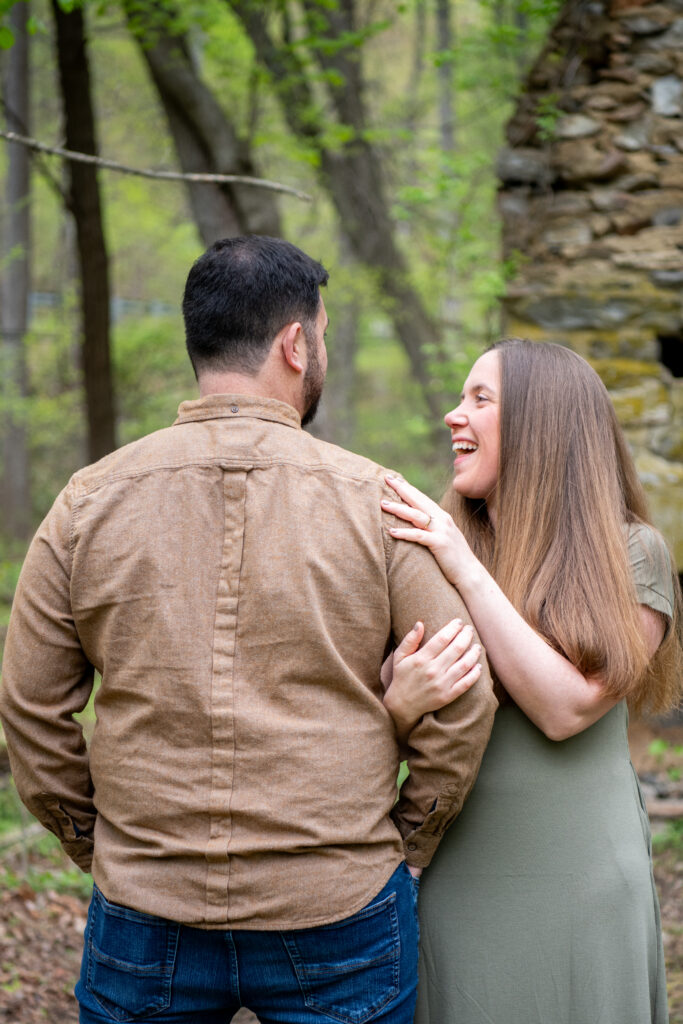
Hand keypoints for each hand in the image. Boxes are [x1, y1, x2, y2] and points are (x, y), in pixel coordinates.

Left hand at [381, 475, 477, 587]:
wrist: (470, 573)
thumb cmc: (453, 557)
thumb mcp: (443, 537)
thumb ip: (432, 528)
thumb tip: (415, 523)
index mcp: (442, 516)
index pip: (422, 498)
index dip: (408, 488)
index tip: (393, 478)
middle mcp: (443, 520)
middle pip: (418, 500)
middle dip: (402, 489)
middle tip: (387, 479)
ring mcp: (442, 531)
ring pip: (416, 515)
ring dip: (399, 509)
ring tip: (383, 504)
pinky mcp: (440, 544)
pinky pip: (419, 536)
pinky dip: (405, 533)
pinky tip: (392, 531)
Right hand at [383, 618, 482, 741]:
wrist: (402, 705)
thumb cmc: (402, 677)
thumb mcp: (399, 656)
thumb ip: (410, 640)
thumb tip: (419, 623)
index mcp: (421, 658)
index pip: (442, 638)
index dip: (453, 628)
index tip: (459, 622)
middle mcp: (432, 670)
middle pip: (456, 649)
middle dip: (465, 636)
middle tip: (470, 629)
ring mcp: (441, 684)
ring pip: (464, 665)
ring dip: (473, 653)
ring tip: (477, 646)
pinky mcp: (447, 696)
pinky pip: (466, 683)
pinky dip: (474, 674)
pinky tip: (478, 666)